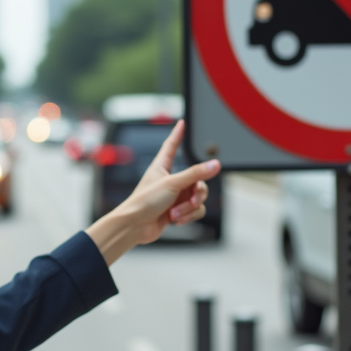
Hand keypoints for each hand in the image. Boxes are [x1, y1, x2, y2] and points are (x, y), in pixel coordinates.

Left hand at [85, 120, 221, 265]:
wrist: (135, 227)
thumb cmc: (145, 201)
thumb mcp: (172, 184)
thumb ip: (196, 174)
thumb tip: (215, 164)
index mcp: (162, 167)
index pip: (172, 145)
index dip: (177, 134)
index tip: (181, 123)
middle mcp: (170, 180)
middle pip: (197, 178)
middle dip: (197, 192)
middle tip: (192, 198)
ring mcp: (175, 196)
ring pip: (198, 197)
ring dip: (189, 207)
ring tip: (176, 213)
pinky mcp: (177, 210)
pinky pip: (195, 211)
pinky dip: (188, 216)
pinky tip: (177, 220)